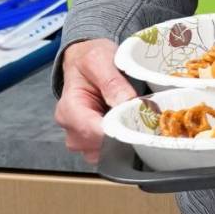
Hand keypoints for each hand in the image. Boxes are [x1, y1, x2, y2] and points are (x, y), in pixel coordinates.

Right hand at [54, 38, 135, 162]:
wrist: (85, 62)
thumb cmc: (89, 60)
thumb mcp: (100, 60)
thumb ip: (112, 82)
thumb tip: (127, 102)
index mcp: (69, 109)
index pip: (93, 132)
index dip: (119, 130)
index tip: (141, 124)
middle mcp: (71, 128)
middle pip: (100, 147)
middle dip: (125, 135)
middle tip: (145, 119)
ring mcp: (81, 138)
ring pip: (107, 153)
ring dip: (125, 140)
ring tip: (137, 118)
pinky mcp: (93, 142)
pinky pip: (110, 152)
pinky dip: (123, 142)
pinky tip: (131, 124)